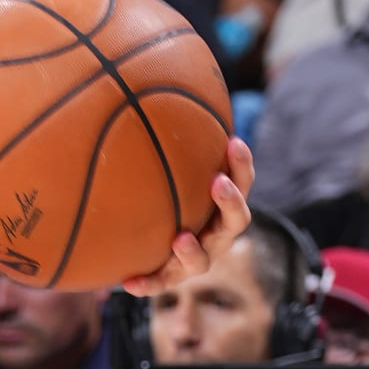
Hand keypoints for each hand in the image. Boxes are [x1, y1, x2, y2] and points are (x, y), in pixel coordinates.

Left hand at [122, 137, 255, 296]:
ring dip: (194, 251)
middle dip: (229, 202)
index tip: (233, 142)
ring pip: (203, 261)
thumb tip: (136, 84)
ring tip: (180, 239)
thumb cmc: (160, 196)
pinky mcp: (169, 278)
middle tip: (217, 183)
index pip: (241, 182)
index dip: (241, 165)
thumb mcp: (163, 168)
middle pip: (234, 222)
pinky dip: (147, 283)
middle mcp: (214, 234)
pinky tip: (127, 282)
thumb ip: (162, 140)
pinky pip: (159, 283)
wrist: (143, 243)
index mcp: (220, 206)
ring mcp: (195, 260)